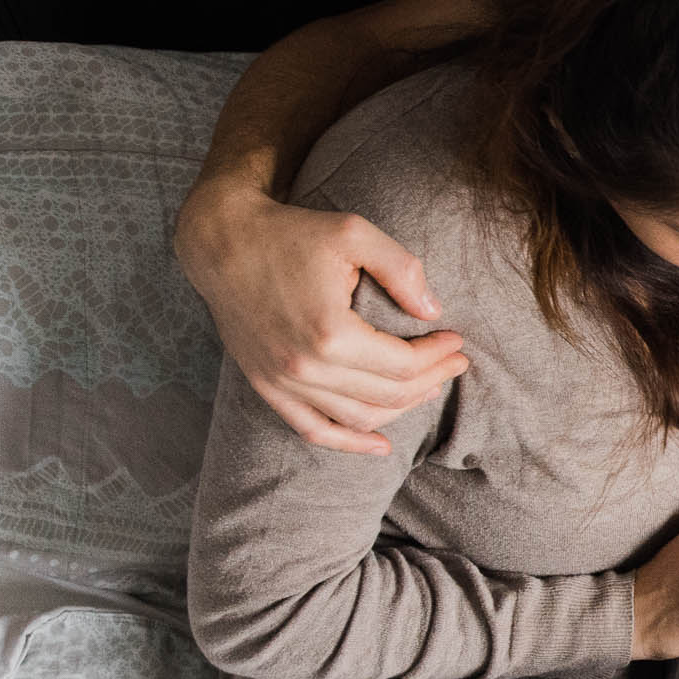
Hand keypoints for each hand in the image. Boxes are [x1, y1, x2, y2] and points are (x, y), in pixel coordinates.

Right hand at [175, 181, 467, 455]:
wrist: (222, 241)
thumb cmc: (290, 233)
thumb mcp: (354, 233)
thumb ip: (401, 269)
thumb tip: (434, 312)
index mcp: (330, 333)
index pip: (404, 364)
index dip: (438, 356)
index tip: (456, 341)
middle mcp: (304, 367)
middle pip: (388, 394)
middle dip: (431, 380)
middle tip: (454, 363)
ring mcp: (282, 382)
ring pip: (359, 418)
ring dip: (401, 409)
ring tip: (428, 386)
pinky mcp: (266, 385)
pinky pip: (313, 429)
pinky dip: (349, 442)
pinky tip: (380, 445)